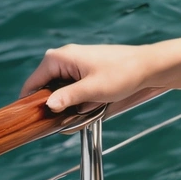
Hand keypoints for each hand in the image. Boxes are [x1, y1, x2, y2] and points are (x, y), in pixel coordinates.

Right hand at [20, 44, 155, 114]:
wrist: (147, 66)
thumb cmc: (122, 74)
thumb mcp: (93, 90)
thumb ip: (68, 97)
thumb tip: (48, 106)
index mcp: (60, 58)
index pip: (32, 84)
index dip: (32, 104)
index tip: (38, 122)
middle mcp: (64, 57)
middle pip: (45, 88)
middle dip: (56, 105)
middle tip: (70, 117)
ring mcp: (74, 63)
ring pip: (60, 90)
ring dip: (70, 103)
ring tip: (88, 107)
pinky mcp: (84, 69)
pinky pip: (72, 88)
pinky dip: (80, 98)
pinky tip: (94, 102)